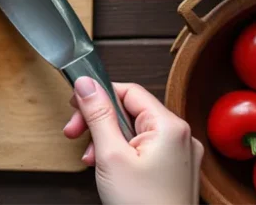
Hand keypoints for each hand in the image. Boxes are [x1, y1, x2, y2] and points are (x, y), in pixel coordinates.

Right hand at [63, 78, 202, 204]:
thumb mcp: (110, 156)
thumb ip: (98, 115)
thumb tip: (86, 84)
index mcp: (169, 126)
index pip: (128, 91)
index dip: (98, 96)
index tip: (75, 105)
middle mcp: (181, 136)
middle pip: (130, 111)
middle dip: (99, 122)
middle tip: (74, 134)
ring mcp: (180, 155)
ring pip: (135, 132)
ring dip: (107, 140)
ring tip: (91, 160)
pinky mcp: (175, 171)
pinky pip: (145, 150)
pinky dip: (123, 154)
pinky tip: (108, 169)